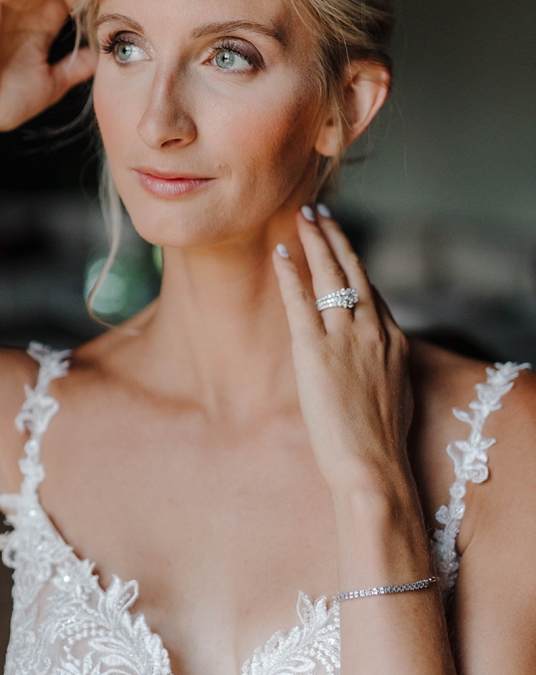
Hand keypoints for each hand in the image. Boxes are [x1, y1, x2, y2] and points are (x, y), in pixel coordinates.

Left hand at [273, 206, 413, 499]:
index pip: (372, 291)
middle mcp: (375, 331)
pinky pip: (300, 302)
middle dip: (335, 237)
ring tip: (302, 216)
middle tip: (319, 211)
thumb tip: (372, 364)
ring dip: (315, 242)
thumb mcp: (393, 394)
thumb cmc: (379, 441)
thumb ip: (381, 369)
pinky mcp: (316, 351)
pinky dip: (290, 274)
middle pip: (354, 271)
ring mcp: (347, 339)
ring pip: (331, 276)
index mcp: (395, 341)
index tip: (340, 241)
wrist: (372, 464)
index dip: (354, 262)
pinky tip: (279, 253)